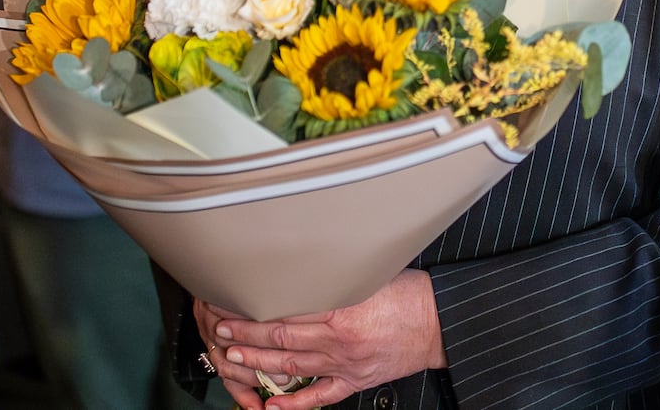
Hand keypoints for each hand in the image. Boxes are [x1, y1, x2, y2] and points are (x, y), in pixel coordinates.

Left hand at [193, 269, 445, 409]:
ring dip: (259, 364)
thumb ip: (333, 276)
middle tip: (219, 331)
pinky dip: (295, 404)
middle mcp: (340, 341)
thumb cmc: (409, 294)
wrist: (440, 324)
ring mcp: (346, 365)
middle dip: (246, 337)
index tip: (231, 304)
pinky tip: (273, 407)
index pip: (285, 312)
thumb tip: (298, 264)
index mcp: (342, 311)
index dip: (253, 311)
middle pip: (281, 340)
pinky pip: (320, 396)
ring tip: (232, 359)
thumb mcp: (369, 274)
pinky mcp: (356, 381)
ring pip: (293, 367)